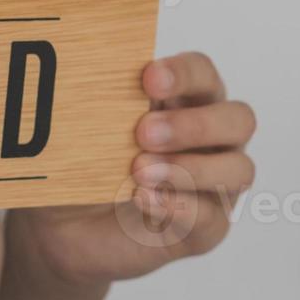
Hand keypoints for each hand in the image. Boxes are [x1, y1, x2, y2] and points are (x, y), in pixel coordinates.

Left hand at [5, 52, 257, 290]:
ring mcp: (214, 184)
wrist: (61, 225)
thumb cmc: (78, 164)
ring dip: (189, 168)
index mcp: (181, 100)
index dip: (183, 73)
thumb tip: (73, 76)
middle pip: (237, 119)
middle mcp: (210, 139)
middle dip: (194, 124)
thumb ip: (91, 105)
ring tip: (138, 172)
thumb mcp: (79, 131)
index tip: (148, 78)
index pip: (201, 73)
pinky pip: (210, 217)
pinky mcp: (205, 226)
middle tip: (143, 132)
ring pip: (238, 169)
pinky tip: (143, 199)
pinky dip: (179, 207)